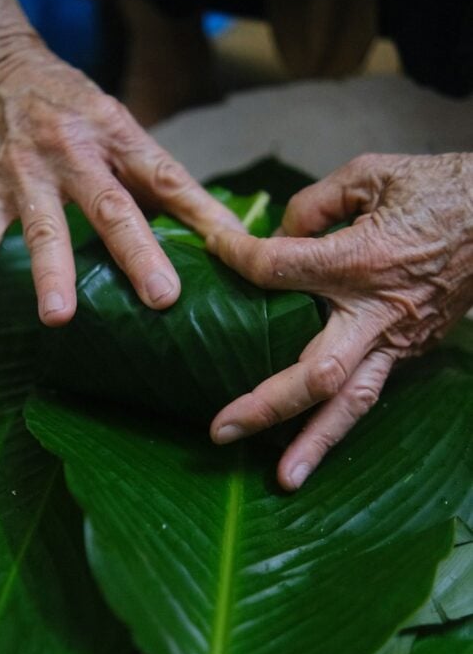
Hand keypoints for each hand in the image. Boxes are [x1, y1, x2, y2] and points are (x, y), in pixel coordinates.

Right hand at [0, 0, 240, 324]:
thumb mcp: (119, 125)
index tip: (233, 250)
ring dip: (51, 272)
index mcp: (117, 135)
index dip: (202, 213)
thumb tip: (207, 231)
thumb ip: (152, 178)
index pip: (166, 177)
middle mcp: (74, 152)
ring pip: (43, 227)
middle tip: (161, 296)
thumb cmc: (72, 105)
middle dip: (135, 252)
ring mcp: (28, 173)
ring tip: (58, 316)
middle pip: (110, 206)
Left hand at [203, 153, 472, 489]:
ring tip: (281, 481)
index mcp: (361, 260)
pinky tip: (310, 447)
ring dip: (314, 443)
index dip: (237, 255)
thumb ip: (314, 204)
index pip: (278, 268)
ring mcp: (396, 340)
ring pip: (351, 404)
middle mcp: (375, 313)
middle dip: (265, 404)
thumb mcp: (371, 173)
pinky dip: (339, 422)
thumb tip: (278, 234)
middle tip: (219, 430)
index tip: (216, 248)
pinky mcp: (408, 351)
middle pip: (314, 372)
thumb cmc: (438, 190)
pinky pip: (370, 394)